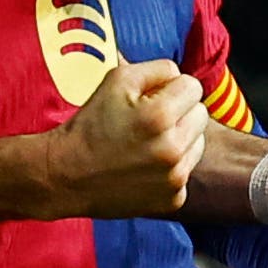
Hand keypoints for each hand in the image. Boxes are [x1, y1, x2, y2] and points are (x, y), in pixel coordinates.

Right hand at [53, 58, 208, 217]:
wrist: (66, 176)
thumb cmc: (90, 125)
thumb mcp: (116, 80)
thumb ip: (156, 69)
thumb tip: (179, 76)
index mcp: (160, 115)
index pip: (193, 86)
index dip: (171, 88)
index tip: (151, 98)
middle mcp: (172, 148)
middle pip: (200, 114)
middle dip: (179, 113)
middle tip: (148, 122)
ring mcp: (175, 178)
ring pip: (197, 143)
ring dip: (179, 140)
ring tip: (146, 145)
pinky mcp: (173, 199)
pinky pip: (185, 172)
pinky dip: (170, 169)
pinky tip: (143, 168)